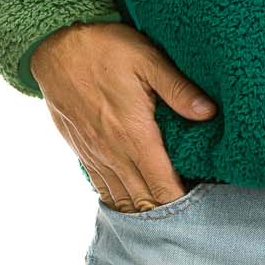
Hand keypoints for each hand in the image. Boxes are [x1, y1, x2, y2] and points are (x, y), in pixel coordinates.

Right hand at [30, 22, 218, 211]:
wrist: (54, 44)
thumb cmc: (105, 48)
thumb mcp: (148, 59)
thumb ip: (179, 89)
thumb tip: (209, 113)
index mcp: (134, 134)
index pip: (162, 186)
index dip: (180, 202)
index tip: (199, 210)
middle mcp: (113, 152)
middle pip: (143, 199)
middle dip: (164, 212)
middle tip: (187, 219)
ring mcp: (94, 153)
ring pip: (120, 198)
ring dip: (141, 210)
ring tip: (162, 219)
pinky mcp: (80, 148)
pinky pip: (100, 185)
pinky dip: (117, 199)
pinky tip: (128, 203)